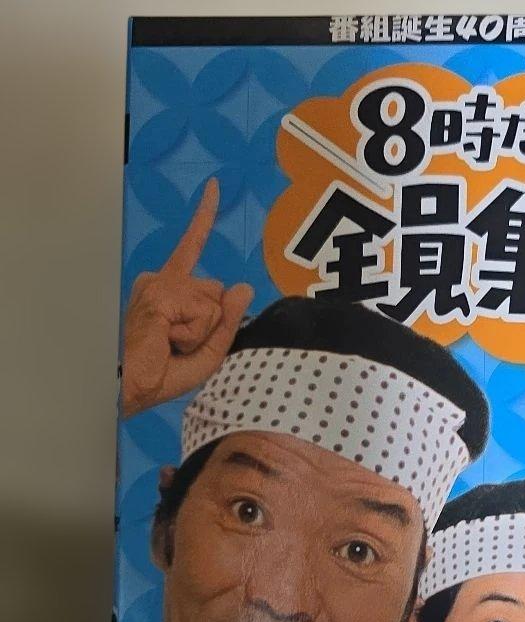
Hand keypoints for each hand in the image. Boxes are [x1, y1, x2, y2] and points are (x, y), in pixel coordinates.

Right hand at [122, 178, 254, 417]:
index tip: (213, 185)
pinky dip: (196, 334)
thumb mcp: (209, 349)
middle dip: (213, 324)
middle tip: (181, 343)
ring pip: (214, 303)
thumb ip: (228, 319)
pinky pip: (204, 313)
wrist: (133, 387)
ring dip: (204, 332)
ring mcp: (159, 284)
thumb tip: (244, 286)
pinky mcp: (160, 293)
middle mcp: (161, 280)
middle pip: (217, 291)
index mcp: (168, 287)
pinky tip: (169, 340)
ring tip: (173, 343)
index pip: (191, 247)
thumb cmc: (164, 372)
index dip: (204, 216)